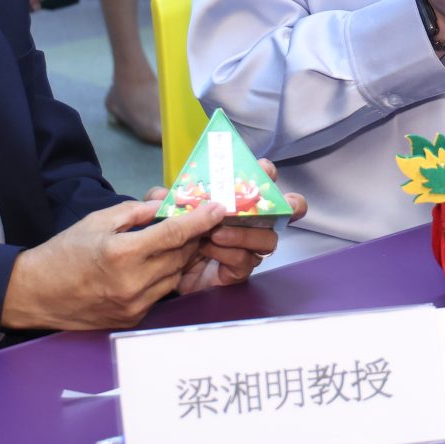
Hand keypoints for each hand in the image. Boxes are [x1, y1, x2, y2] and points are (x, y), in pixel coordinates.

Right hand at [1, 197, 226, 330]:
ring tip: (177, 242)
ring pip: (175, 276)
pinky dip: (164, 277)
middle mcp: (133, 283)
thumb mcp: (97, 221)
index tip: (218, 208)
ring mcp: (135, 305)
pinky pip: (161, 293)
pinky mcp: (133, 318)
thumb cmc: (64, 252)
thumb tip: (164, 206)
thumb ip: (134, 212)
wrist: (37, 294)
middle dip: (193, 237)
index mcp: (122, 254)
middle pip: (180, 255)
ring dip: (181, 258)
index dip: (200, 220)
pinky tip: (156, 265)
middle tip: (200, 221)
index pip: (174, 234)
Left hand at [173, 163, 310, 292]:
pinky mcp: (238, 271)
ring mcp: (248, 248)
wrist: (161, 274)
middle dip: (284, 207)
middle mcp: (250, 223)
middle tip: (262, 206)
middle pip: (283, 213)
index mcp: (235, 203)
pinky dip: (228, 253)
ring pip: (267, 240)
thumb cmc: (171, 236)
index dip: (269, 176)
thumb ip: (160, 200)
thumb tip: (164, 194)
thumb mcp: (161, 212)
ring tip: (216, 233)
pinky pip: (245, 261)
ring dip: (244, 234)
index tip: (264, 170)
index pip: (263, 184)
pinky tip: (209, 249)